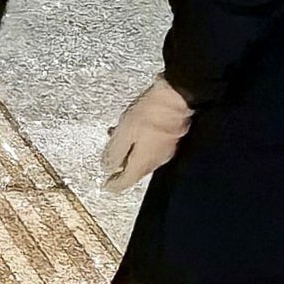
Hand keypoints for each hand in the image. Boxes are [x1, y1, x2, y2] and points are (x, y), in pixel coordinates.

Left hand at [98, 76, 191, 191]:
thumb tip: (107, 168)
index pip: (126, 182)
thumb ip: (114, 153)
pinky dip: (139, 144)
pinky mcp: (171, 138)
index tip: (106, 186)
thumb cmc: (151, 113)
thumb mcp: (124, 133)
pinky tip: (133, 132)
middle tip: (109, 164)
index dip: (114, 185)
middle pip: (135, 171)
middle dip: (121, 168)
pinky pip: (151, 147)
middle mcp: (157, 160)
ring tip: (117, 140)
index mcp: (144, 162)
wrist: (177, 97)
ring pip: (143, 158)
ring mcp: (166, 150)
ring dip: (129, 153)